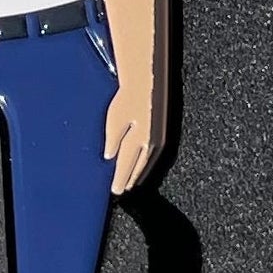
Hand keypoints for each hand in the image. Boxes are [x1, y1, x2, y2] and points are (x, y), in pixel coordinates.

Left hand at [103, 74, 165, 193]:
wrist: (147, 81)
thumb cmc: (128, 97)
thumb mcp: (114, 118)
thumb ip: (112, 139)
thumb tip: (109, 157)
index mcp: (137, 140)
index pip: (126, 165)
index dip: (120, 178)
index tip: (115, 191)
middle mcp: (149, 143)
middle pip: (137, 167)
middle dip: (129, 178)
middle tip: (121, 190)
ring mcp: (158, 138)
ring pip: (147, 162)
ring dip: (138, 173)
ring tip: (131, 182)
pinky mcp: (162, 133)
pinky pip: (153, 155)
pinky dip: (147, 163)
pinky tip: (143, 165)